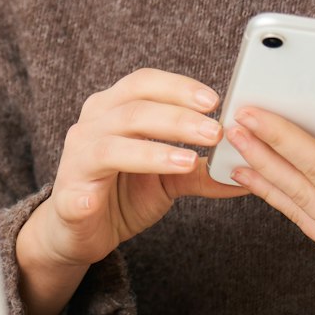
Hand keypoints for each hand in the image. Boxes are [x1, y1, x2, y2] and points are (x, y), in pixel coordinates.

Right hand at [25, 69, 250, 272]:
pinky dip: (88, 195)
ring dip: (151, 152)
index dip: (178, 87)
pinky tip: (98, 199)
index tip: (214, 100)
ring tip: (187, 161)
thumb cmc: (122, 193)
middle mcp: (91, 126)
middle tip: (215, 131)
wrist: (81, 231)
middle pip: (133, 109)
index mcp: (113, 109)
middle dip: (177, 118)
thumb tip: (247, 166)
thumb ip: (200, 168)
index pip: (144, 84)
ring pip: (110, 145)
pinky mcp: (67, 197)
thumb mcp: (168, 178)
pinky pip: (76, 193)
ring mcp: (76, 160)